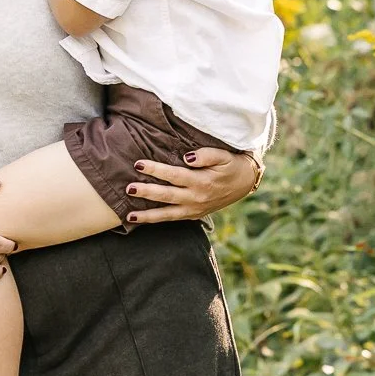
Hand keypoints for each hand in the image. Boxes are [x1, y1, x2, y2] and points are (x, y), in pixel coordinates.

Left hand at [121, 146, 261, 225]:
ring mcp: (195, 209)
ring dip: (147, 215)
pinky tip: (142, 220)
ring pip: (167, 214)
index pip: (174, 175)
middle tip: (128, 188)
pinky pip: (173, 219)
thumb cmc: (231, 165)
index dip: (156, 170)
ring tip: (129, 215)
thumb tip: (187, 157)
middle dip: (147, 193)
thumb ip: (205, 155)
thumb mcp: (223, 155)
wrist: (245, 182)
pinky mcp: (194, 215)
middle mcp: (196, 198)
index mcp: (202, 182)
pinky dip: (157, 220)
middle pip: (167, 196)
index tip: (139, 164)